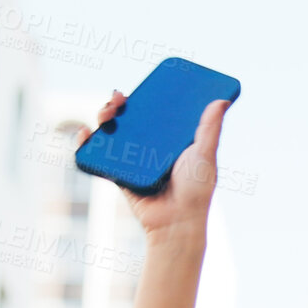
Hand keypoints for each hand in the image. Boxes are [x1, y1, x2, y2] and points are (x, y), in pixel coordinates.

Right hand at [77, 91, 230, 242]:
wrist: (175, 223)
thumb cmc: (195, 191)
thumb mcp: (205, 155)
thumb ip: (210, 129)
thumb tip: (221, 100)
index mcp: (172, 140)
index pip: (157, 111)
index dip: (147, 96)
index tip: (143, 85)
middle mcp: (152, 148)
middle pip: (131, 118)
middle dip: (119, 103)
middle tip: (118, 98)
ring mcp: (134, 160)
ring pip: (115, 132)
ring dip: (104, 117)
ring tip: (105, 113)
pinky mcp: (120, 174)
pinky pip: (101, 156)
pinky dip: (89, 142)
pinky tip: (86, 132)